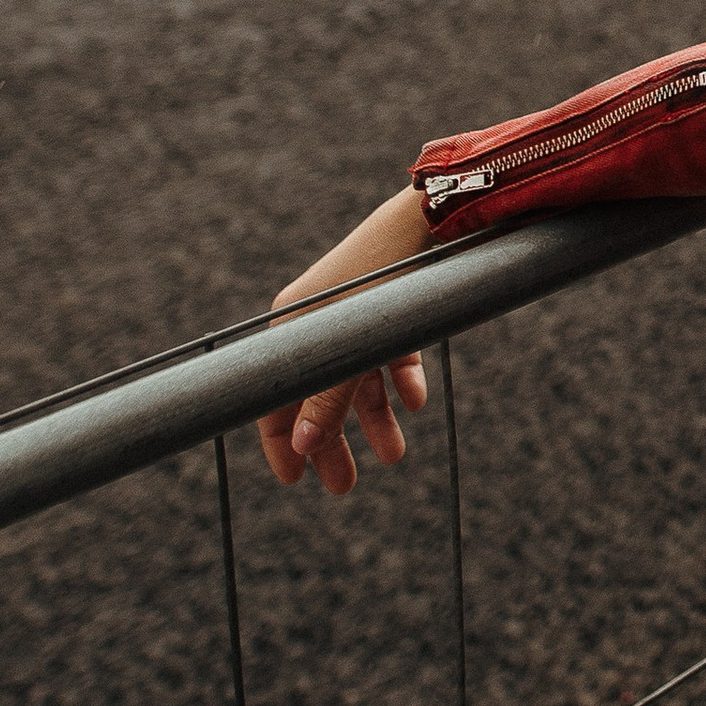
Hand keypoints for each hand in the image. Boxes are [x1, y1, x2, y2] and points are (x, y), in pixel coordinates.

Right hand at [258, 185, 433, 494]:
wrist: (429, 218)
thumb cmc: (383, 274)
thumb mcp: (354, 344)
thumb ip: (329, 397)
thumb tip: (302, 446)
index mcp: (292, 326)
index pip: (276, 396)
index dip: (283, 441)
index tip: (295, 480)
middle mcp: (319, 323)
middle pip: (320, 395)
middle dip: (332, 442)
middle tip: (345, 486)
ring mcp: (355, 316)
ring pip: (359, 380)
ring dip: (376, 419)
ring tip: (396, 456)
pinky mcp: (391, 308)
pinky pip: (390, 354)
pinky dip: (401, 380)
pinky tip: (415, 402)